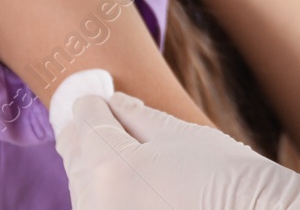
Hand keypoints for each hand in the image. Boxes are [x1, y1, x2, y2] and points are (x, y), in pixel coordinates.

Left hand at [56, 90, 299, 209]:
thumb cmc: (225, 176)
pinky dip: (105, 197)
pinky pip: (97, 209)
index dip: (90, 106)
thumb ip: (134, 116)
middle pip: (74, 159)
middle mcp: (98, 207)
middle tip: (96, 120)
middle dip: (87, 137)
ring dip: (92, 170)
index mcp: (112, 170)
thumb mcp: (178, 134)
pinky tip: (129, 187)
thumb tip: (107, 103)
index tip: (95, 99)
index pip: (84, 125)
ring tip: (117, 156)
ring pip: (82, 190)